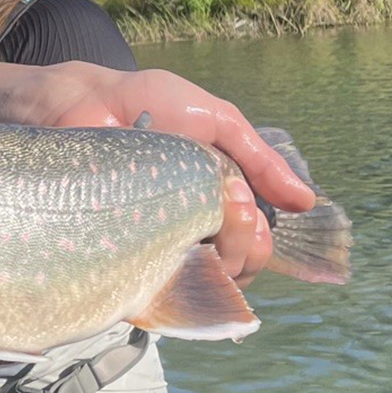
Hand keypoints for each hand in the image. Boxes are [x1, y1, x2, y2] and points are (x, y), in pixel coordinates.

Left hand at [13, 62, 317, 283]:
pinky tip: (172, 249)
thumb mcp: (218, 121)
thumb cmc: (150, 105)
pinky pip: (156, 290)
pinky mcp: (121, 256)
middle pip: (235, 270)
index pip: (253, 245)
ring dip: (214, 261)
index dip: (256, 238)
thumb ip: (261, 160)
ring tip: (198, 224)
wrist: (86, 102)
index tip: (245, 211)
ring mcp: (156, 247)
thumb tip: (305, 202)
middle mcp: (189, 232)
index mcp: (215, 204)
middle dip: (243, 248)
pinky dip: (174, 276)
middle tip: (224, 213)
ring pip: (203, 285)